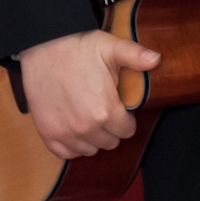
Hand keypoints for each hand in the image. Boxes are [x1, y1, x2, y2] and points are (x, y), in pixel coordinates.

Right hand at [19, 30, 160, 159]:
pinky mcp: (48, 134)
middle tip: (104, 108)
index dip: (126, 118)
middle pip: (110, 142)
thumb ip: (136, 56)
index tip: (120, 106)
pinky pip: (68, 153)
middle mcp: (86, 127)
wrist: (42, 47)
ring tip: (90, 115)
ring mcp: (65, 133)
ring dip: (93, 137)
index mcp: (106, 110)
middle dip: (111, 128)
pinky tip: (74, 126)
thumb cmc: (77, 47)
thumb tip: (158, 59)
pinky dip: (73, 144)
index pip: (128, 131)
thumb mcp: (110, 47)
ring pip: (90, 149)